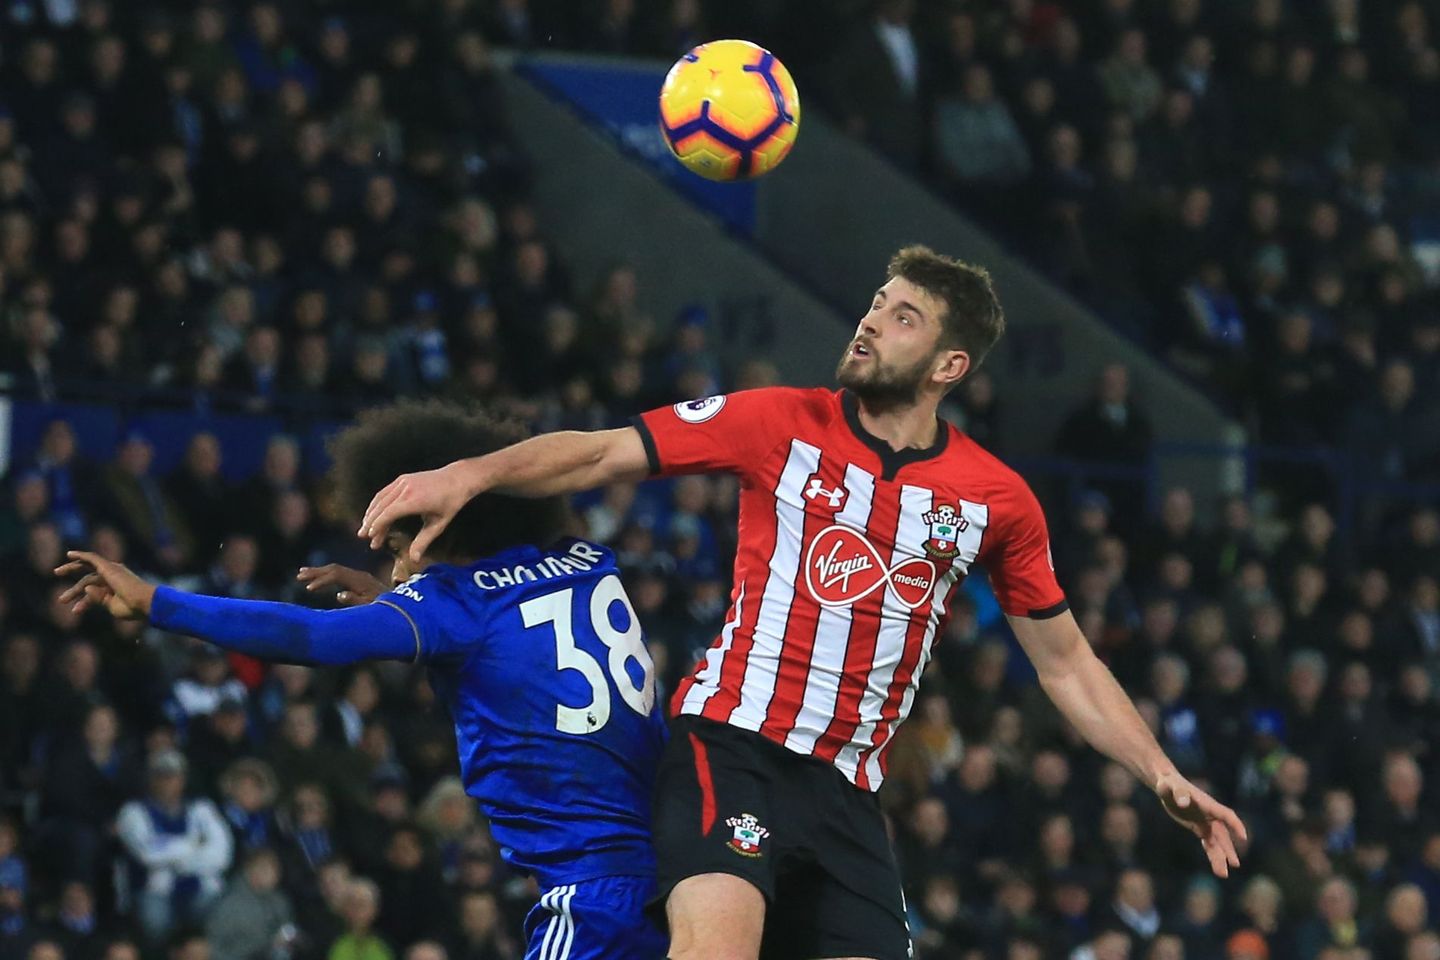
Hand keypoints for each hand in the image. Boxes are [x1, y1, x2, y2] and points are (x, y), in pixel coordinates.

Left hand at [55, 551, 157, 619]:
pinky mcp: (108, 567)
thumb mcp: (111, 605)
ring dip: (70, 573)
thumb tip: (86, 588)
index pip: (95, 591)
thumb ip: (98, 598)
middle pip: (88, 579)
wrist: (143, 602)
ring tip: (57, 576)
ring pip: (86, 571)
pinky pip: (92, 558)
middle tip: (62, 600)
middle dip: (74, 590)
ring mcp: (111, 570)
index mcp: (116, 587)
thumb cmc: (132, 608)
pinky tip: (69, 554)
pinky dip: (80, 555)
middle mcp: (113, 576)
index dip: (84, 601)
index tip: (75, 611)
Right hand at [296, 564, 385, 605]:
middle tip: (299, 576)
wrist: (402, 608)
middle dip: (316, 572)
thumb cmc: (386, 609)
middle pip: (334, 569)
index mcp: (361, 581)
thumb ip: (355, 601)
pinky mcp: (359, 581)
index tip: (308, 588)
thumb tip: (339, 595)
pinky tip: (317, 581)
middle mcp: (359, 576)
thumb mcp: (371, 607)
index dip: (321, 580)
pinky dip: (326, 576)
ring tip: (302, 574)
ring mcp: (359, 577)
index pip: (337, 575)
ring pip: (335, 570)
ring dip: (318, 572)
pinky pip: (339, 575)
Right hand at [358, 460, 477, 560]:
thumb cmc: (450, 503)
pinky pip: (384, 492)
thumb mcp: (439, 524)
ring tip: (366, 528)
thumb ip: (423, 541)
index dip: (378, 525)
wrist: (458, 478)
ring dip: (371, 513)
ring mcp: (403, 481)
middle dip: (371, 523)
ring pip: (380, 499)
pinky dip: (377, 504)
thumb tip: (414, 559)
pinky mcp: (402, 479)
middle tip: (364, 537)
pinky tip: (374, 514)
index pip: (389, 513)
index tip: (371, 536)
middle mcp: (406, 489)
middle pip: (381, 507)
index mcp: (415, 500)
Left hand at [1156, 772, 1247, 877]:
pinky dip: (1212, 853)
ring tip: (1223, 874)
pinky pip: (1208, 842)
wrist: (1166, 784)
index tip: (1243, 837)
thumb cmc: (1168, 783)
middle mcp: (1210, 815)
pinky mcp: (1198, 827)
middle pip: (1222, 834)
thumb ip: (1178, 793)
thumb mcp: (1170, 786)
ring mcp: (1205, 822)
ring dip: (1220, 856)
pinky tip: (1217, 866)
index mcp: (1207, 804)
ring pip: (1216, 842)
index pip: (1226, 815)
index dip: (1235, 825)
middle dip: (1228, 849)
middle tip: (1234, 865)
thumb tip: (1184, 802)